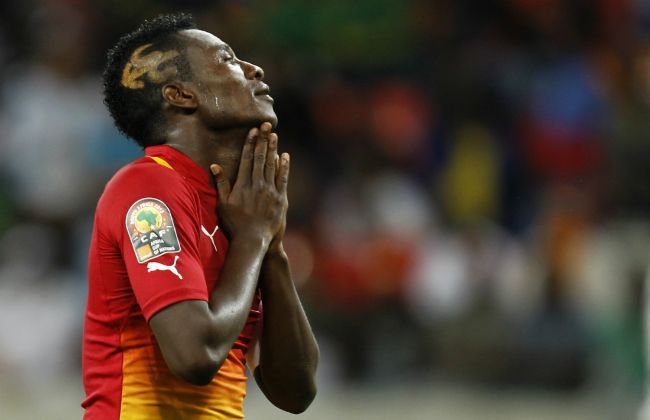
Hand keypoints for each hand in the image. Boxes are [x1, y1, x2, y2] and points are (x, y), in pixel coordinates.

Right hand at [210, 122, 288, 246]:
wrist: (253, 240)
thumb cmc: (235, 223)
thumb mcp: (223, 204)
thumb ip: (221, 184)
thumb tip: (214, 165)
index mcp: (242, 184)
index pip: (246, 158)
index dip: (250, 143)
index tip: (253, 131)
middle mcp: (257, 184)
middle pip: (260, 157)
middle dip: (263, 140)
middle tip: (266, 125)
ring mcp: (270, 191)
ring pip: (271, 165)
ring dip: (273, 149)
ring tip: (274, 135)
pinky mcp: (280, 198)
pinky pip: (282, 178)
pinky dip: (283, 166)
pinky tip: (284, 156)